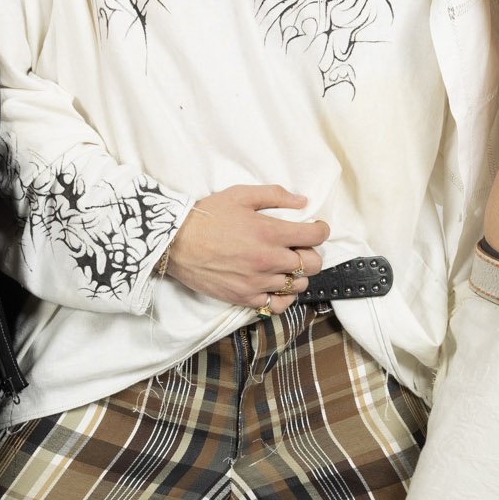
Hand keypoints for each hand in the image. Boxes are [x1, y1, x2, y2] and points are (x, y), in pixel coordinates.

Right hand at [164, 184, 327, 314]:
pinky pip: (277, 305)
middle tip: (300, 247)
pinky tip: (276, 284)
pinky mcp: (245, 298)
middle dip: (312, 253)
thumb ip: (275, 196)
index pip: (315, 236)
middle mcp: (269, 260)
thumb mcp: (241, 195)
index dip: (321, 230)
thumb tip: (303, 202)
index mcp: (270, 232)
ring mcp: (258, 283)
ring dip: (298, 274)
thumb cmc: (208, 215)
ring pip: (298, 285)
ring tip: (286, 265)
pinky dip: (282, 296)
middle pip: (312, 264)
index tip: (316, 227)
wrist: (177, 242)